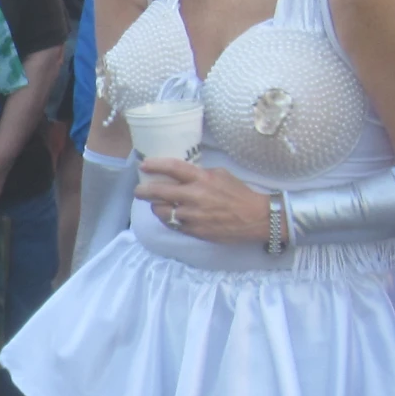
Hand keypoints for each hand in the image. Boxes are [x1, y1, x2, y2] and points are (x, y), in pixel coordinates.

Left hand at [134, 157, 272, 245]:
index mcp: (202, 178)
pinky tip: (169, 216)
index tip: (144, 165)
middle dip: (144, 191)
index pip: (172, 168)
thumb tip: (180, 175)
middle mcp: (194, 196)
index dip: (155, 165)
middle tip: (139, 191)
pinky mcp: (194, 230)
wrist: (255, 218)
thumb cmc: (239, 194)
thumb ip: (200, 174)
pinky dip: (168, 219)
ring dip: (156, 207)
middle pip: (159, 192)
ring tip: (156, 205)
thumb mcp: (221, 175)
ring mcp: (192, 215)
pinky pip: (172, 224)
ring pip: (161, 211)